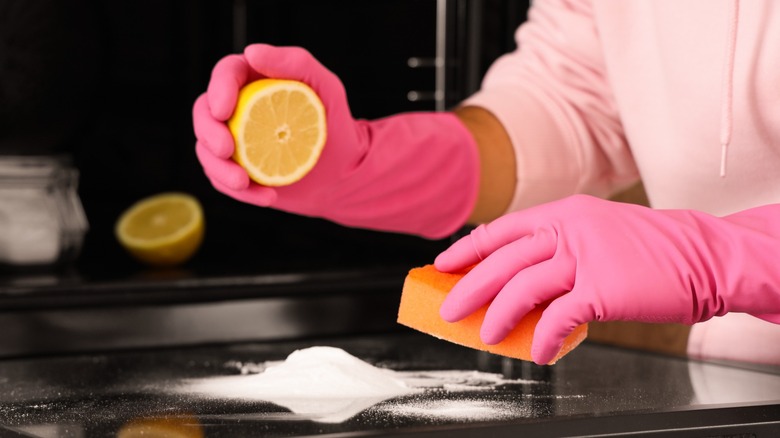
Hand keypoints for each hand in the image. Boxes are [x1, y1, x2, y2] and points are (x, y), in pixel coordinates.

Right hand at [193, 43, 366, 208]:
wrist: (344, 171)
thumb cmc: (336, 123)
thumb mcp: (326, 88)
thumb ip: (296, 63)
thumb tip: (251, 52)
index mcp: (254, 80)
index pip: (225, 74)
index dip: (218, 89)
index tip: (224, 110)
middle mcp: (238, 108)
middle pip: (203, 112)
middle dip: (207, 132)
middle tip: (227, 151)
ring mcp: (234, 140)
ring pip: (205, 150)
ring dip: (219, 169)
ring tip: (246, 183)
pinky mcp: (236, 169)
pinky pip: (221, 180)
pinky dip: (240, 193)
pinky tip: (267, 197)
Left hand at [435, 195, 779, 363]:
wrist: (703, 254)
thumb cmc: (649, 249)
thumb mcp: (596, 233)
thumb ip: (557, 251)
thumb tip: (516, 284)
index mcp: (564, 212)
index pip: (502, 230)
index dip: (468, 249)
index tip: (443, 264)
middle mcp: (570, 229)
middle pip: (503, 260)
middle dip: (469, 287)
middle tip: (449, 309)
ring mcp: (586, 257)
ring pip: (522, 287)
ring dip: (498, 315)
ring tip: (485, 335)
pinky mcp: (603, 288)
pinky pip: (559, 318)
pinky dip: (542, 337)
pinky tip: (536, 351)